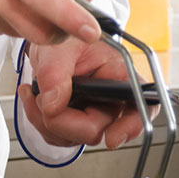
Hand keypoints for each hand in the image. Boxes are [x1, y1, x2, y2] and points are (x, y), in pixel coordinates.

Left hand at [17, 38, 149, 148]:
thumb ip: (55, 72)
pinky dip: (41, 123)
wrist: (50, 40)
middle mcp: (111, 99)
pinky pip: (59, 138)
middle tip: (42, 98)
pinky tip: (37, 102)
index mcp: (119, 75)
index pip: (142, 106)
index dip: (132, 125)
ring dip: (46, 122)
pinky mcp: (77, 123)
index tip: (112, 139)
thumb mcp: (60, 46)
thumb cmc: (66, 38)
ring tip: (37, 93)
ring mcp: (94, 113)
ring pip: (73, 138)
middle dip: (62, 121)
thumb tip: (53, 105)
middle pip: (95, 130)